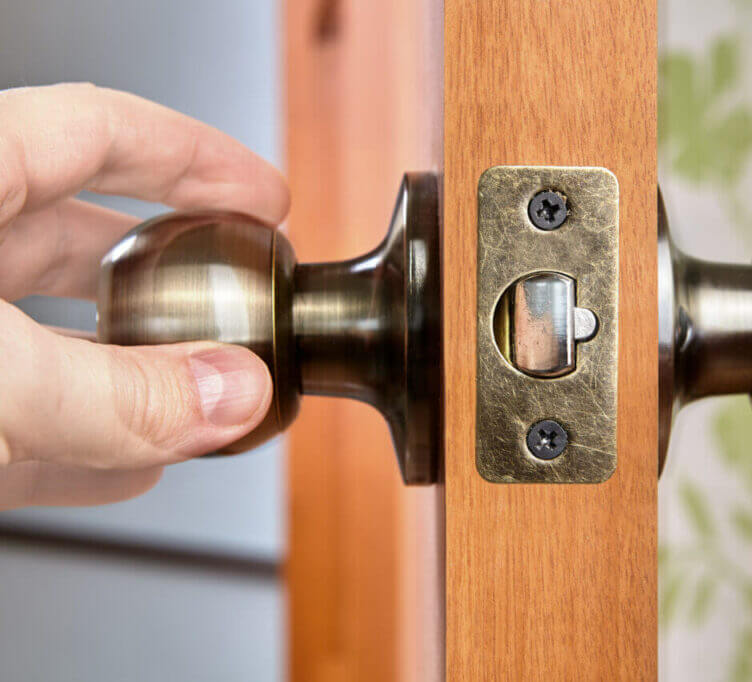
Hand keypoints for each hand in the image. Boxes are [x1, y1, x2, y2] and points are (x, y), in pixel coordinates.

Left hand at [0, 83, 288, 509]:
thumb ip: (113, 393)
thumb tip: (232, 394)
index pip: (99, 129)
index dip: (196, 156)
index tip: (264, 198)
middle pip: (73, 238)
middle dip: (169, 274)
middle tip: (238, 298)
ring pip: (42, 336)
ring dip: (131, 372)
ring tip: (203, 398)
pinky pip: (11, 416)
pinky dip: (76, 444)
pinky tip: (128, 470)